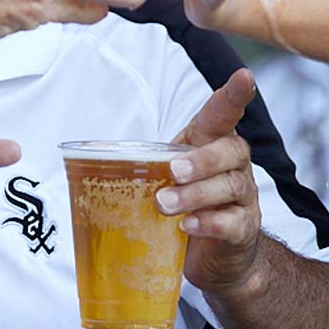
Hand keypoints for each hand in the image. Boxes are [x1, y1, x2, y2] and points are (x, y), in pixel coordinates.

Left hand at [157, 68, 262, 292]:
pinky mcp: (244, 228)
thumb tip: (84, 153)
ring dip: (195, 194)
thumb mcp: (163, 174)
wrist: (212, 252)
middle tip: (173, 170)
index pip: (224, 113)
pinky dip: (208, 223)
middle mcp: (234, 164)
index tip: (244, 76)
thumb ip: (141, 161)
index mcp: (212, 142)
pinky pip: (232, 222)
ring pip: (229, 186)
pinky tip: (188, 225)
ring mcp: (243, 196)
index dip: (234, 95)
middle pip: (230, 150)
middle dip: (201, 159)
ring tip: (165, 204)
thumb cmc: (186, 201)